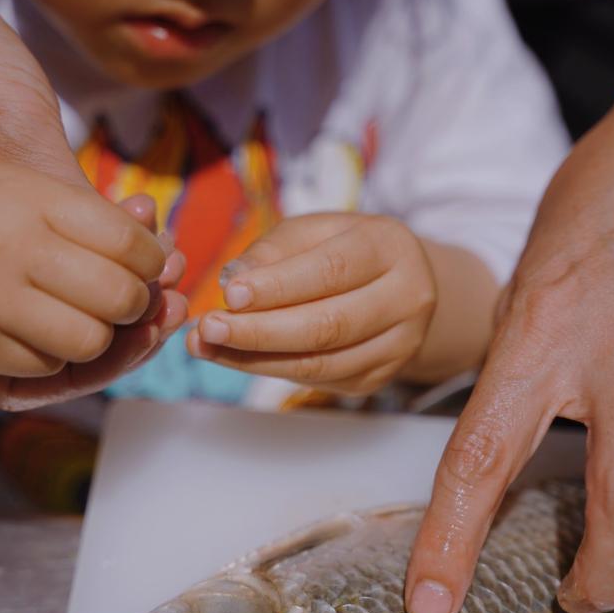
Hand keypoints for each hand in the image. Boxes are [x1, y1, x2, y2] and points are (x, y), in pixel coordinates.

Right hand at [0, 161, 167, 375]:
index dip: (153, 256)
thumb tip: (149, 231)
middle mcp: (10, 250)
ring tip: (90, 314)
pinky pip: (44, 367)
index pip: (127, 240)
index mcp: (24, 196)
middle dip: (139, 302)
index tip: (151, 260)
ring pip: (89, 342)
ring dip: (102, 335)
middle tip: (130, 294)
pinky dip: (57, 355)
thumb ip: (72, 204)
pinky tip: (45, 329)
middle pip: (120, 297)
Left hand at [187, 213, 435, 394]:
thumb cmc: (344, 249)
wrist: (397, 286)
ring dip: (255, 359)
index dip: (279, 286)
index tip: (230, 294)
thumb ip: (273, 251)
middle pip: (328, 325)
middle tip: (208, 328)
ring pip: (321, 363)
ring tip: (207, 346)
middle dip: (260, 331)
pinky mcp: (378, 377)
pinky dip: (269, 370)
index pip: (332, 271)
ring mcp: (398, 345)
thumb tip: (232, 281)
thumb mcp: (313, 231)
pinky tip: (233, 358)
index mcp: (390, 248)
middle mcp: (406, 298)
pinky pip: (318, 380)